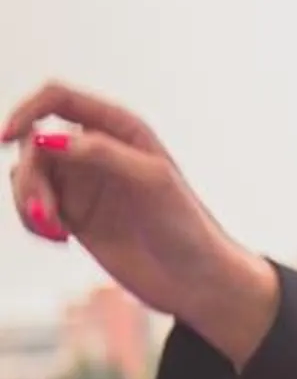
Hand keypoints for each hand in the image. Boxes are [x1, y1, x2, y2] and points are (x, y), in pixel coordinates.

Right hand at [4, 80, 279, 365]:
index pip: (57, 98)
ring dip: (27, 201)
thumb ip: (100, 153)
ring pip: (27, 174)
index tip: (6, 137)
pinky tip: (58, 239)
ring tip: (54, 232)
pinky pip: (33, 206)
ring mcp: (83, 183)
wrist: (195, 279)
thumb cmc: (185, 224)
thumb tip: (46, 138)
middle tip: (47, 215)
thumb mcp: (150, 179)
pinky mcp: (74, 216)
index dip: (26, 111)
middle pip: (34, 142)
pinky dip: (32, 220)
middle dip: (29, 177)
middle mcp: (96, 149)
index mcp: (119, 127)